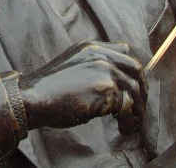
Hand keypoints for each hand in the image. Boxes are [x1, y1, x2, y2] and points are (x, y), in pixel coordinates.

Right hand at [19, 41, 146, 135]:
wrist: (33, 97)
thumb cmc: (49, 89)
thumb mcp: (73, 65)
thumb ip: (92, 65)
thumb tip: (115, 83)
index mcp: (91, 46)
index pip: (125, 51)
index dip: (134, 70)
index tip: (135, 87)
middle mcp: (100, 54)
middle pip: (135, 68)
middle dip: (142, 90)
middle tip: (141, 109)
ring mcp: (104, 69)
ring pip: (134, 89)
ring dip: (138, 110)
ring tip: (131, 125)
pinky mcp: (105, 88)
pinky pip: (127, 106)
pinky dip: (128, 120)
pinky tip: (123, 128)